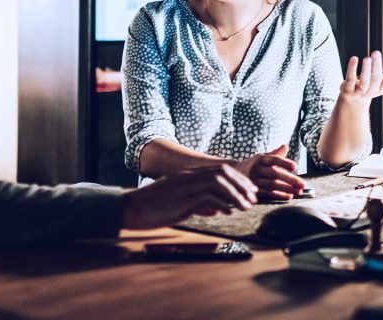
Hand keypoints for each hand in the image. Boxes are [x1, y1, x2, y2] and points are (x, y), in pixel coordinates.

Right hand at [122, 164, 257, 228]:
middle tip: (252, 197)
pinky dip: (222, 203)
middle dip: (241, 184)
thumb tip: (216, 207)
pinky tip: (229, 212)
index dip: (237, 179)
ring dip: (235, 194)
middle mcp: (187, 177)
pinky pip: (208, 197)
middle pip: (222, 172)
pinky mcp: (182, 199)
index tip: (249, 190)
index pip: (218, 170)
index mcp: (187, 175)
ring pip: (218, 182)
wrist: (130, 208)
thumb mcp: (178, 202)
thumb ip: (197, 202)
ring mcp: (184, 186)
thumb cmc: (152, 207)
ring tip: (245, 206)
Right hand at [236, 144, 304, 200]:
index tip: (295, 166)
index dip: (284, 163)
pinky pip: (268, 193)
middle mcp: (256, 168)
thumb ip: (275, 153)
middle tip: (303, 184)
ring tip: (299, 191)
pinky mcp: (253, 190)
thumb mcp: (263, 157)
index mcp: (261, 159)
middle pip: (274, 174)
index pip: (274, 159)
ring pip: (272, 185)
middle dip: (289, 179)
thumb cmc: (255, 164)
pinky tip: (289, 196)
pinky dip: (279, 195)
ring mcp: (254, 180)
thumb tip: (285, 146)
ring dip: (286, 189)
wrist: (236, 173)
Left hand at [340, 50, 382, 104]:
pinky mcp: (348, 89)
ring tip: (367, 57)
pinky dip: (352, 68)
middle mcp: (372, 91)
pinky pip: (350, 78)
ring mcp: (359, 91)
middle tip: (376, 52)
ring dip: (366, 69)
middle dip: (376, 66)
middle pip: (376, 80)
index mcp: (382, 89)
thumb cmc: (372, 86)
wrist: (353, 99)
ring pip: (364, 81)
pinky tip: (354, 58)